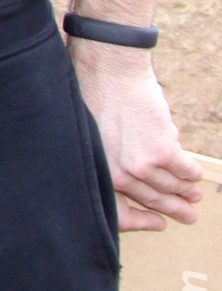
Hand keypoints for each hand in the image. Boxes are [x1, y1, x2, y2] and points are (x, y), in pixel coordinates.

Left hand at [71, 40, 203, 230]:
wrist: (108, 69)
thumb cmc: (97, 93)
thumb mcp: (95, 134)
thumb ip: (113, 156)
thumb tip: (135, 171)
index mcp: (103, 170)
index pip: (130, 199)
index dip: (150, 211)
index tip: (162, 221)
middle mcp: (122, 173)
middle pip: (154, 196)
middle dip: (174, 207)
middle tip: (189, 214)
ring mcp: (143, 164)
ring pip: (172, 183)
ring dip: (186, 190)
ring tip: (194, 194)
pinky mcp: (163, 151)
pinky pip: (184, 168)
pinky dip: (192, 171)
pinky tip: (196, 173)